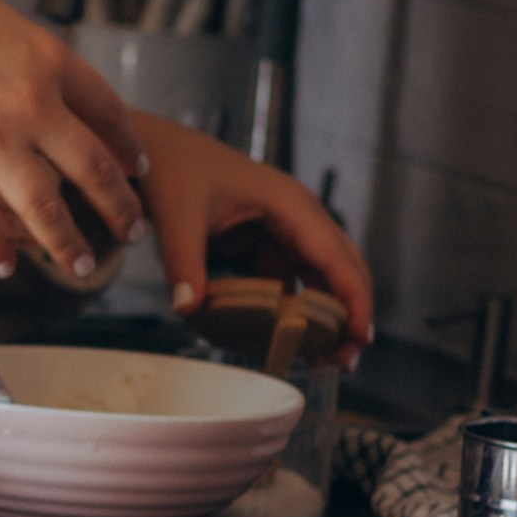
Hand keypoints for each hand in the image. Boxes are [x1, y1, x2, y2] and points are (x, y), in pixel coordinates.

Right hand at [0, 0, 148, 283]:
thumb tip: (50, 88)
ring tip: (82, 266)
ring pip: (44, 207)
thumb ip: (32, 61)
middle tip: (133, 230)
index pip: (109, 113)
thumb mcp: (2, 23)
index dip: (129, 147)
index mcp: (49, 60)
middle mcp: (31, 103)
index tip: (139, 170)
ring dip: (67, 244)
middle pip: (93, 168)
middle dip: (119, 207)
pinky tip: (4, 267)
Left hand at [132, 116, 373, 361]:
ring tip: (323, 361)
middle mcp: (298, 216)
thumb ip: (184, 263)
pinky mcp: (269, 246)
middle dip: (351, 314)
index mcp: (288, 202)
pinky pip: (295, 283)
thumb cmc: (174, 170)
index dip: (353, 296)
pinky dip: (300, 313)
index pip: (335, 254)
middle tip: (344, 362)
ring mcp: (287, 231)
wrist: (157, 153)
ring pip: (324, 279)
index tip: (360, 335)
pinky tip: (292, 343)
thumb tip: (188, 309)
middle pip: (343, 269)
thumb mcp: (178, 216)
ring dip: (328, 318)